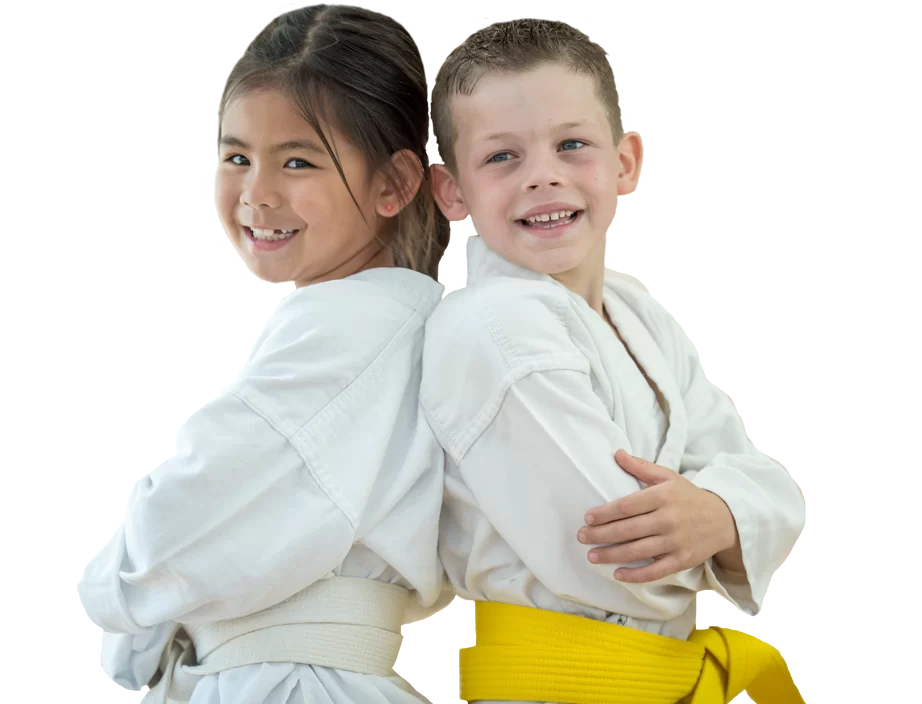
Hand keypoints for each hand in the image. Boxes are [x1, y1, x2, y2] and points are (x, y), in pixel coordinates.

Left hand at [577, 449, 739, 582]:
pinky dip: (636, 575)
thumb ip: (641, 466)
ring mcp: (675, 541)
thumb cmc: (689, 496)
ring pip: (637, 551)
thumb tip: (617, 453)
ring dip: (611, 555)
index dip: (605, 513)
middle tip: (581, 537)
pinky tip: (618, 574)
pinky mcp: (682, 560)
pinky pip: (655, 571)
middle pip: (628, 529)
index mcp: (663, 496)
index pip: (627, 506)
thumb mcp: (668, 477)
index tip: (588, 517)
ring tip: (592, 556)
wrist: (724, 520)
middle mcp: (668, 519)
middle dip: (601, 535)